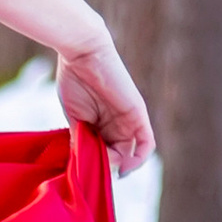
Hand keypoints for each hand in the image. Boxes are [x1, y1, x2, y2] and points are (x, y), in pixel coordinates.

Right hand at [55, 27, 154, 175]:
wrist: (83, 53)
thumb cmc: (74, 79)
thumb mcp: (75, 117)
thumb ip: (80, 139)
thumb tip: (81, 162)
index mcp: (102, 124)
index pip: (105, 154)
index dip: (97, 165)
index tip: (84, 168)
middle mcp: (118, 124)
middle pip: (118, 156)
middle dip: (106, 166)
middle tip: (92, 167)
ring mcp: (129, 121)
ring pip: (131, 154)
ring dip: (120, 165)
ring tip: (105, 167)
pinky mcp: (138, 115)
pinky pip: (146, 144)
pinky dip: (139, 159)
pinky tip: (124, 167)